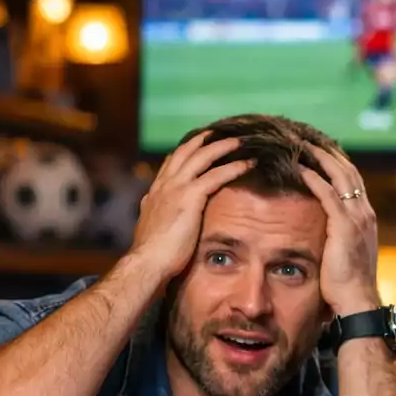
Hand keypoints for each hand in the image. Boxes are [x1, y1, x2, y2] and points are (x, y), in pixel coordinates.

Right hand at [129, 132, 253, 281]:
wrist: (148, 262)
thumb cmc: (155, 257)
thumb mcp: (157, 232)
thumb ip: (163, 221)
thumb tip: (170, 223)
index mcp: (155, 195)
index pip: (170, 166)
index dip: (185, 154)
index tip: (197, 146)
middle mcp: (163, 187)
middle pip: (184, 154)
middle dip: (201, 141)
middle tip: (217, 132)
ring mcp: (175, 189)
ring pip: (200, 158)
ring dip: (221, 147)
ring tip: (239, 141)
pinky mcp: (189, 197)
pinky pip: (216, 176)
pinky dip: (233, 167)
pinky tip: (248, 163)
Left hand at [300, 144, 380, 317]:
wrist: (358, 302)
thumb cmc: (346, 285)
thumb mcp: (343, 254)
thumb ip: (336, 236)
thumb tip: (320, 231)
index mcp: (365, 218)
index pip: (351, 180)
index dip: (334, 162)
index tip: (316, 148)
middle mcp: (364, 213)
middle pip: (347, 170)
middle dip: (327, 151)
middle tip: (306, 136)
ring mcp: (357, 218)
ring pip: (340, 176)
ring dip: (320, 157)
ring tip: (300, 143)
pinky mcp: (344, 226)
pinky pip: (328, 194)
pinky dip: (315, 178)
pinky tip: (300, 168)